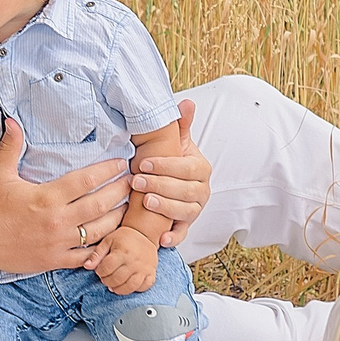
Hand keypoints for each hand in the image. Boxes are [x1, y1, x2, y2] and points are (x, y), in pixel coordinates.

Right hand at [0, 121, 129, 271]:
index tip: (122, 164)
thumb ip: (11, 146)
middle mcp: (57, 220)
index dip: (108, 171)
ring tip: (126, 208)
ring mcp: (58, 243)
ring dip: (116, 219)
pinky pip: (86, 256)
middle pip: (100, 205)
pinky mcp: (55, 260)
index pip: (86, 181)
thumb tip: (13, 120)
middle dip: (120, 193)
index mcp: (47, 197)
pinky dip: (100, 248)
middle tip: (133, 183)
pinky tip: (110, 238)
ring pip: (99, 231)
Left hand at [90, 226, 157, 294]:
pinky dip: (135, 289)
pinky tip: (128, 285)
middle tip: (105, 278)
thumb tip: (87, 266)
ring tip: (114, 285)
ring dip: (119, 289)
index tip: (100, 270)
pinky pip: (144, 287)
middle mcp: (134, 261)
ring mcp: (144, 268)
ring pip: (130, 286)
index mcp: (122, 252)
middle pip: (117, 279)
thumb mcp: (107, 241)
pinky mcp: (151, 272)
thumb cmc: (124, 237)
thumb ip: (96, 254)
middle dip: (107, 281)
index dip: (100, 272)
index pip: (107, 268)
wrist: (143, 233)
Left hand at [131, 97, 210, 248]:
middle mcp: (202, 190)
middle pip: (186, 191)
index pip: (186, 168)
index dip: (166, 166)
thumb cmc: (169, 160)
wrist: (169, 181)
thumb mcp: (175, 142)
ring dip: (166, 208)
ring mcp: (194, 209)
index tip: (143, 163)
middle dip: (161, 186)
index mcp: (201, 168)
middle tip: (137, 182)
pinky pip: (183, 234)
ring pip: (186, 212)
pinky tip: (161, 238)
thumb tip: (187, 102)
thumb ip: (181, 124)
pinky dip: (174, 237)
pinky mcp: (185, 225)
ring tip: (146, 203)